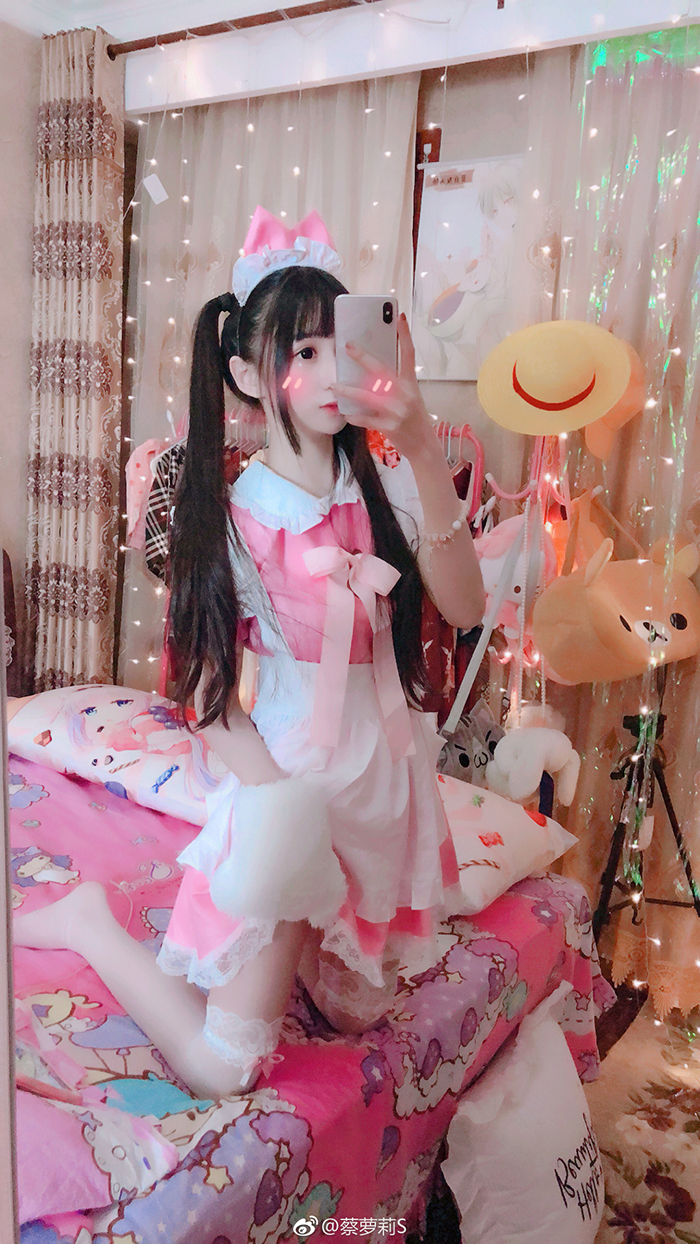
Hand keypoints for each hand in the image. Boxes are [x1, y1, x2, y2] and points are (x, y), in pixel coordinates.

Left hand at [332, 313, 435, 460]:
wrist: (424, 446)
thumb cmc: (414, 418)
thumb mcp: (410, 397)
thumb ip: (395, 383)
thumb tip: (370, 370)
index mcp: (411, 383)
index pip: (409, 354)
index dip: (405, 335)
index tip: (400, 317)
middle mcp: (405, 394)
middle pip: (382, 371)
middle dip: (363, 357)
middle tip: (348, 346)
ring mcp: (397, 411)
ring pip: (368, 396)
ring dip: (348, 390)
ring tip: (333, 386)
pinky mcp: (390, 427)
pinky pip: (366, 419)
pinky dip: (354, 416)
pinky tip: (345, 412)